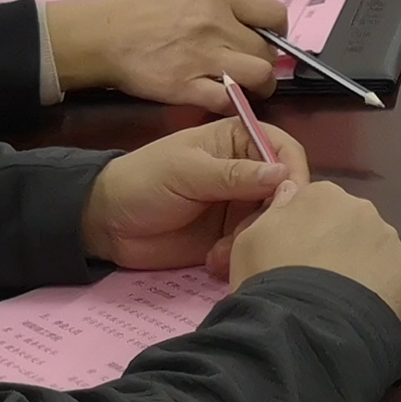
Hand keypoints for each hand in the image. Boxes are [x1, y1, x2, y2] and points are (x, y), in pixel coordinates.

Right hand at [46, 0, 295, 102]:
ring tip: (248, 90)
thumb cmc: (141, 12)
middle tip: (253, 71)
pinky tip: (225, 101)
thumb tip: (250, 24)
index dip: (278, 33)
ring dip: (259, 87)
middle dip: (266, 64)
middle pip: (268, 51)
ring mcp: (203, 57)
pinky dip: (233, 104)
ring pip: (259, 76)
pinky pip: (227, 100)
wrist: (103, 34)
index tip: (268, 42)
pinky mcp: (186, 87)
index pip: (274, 15)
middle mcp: (217, 25)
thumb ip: (222, 9)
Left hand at [80, 111, 300, 274]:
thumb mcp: (186, 172)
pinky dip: (239, 254)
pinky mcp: (230, 235)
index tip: (292, 197)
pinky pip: (252, 244)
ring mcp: (239, 205)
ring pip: (270, 220)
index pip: (283, 148)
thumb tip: (283, 174)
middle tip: (250, 231)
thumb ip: (233, 174)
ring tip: (224, 249)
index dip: (293, 170)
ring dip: (253, 237)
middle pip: (284, 188)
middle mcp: (246, 171)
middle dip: (273, 212)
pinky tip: (216, 261)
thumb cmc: (144, 182)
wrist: (106, 224)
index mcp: (238, 140)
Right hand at [227, 175, 400, 325]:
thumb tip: (290, 193)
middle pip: (350, 225)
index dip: (306, 233)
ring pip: (374, 250)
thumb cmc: (270, 277)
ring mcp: (389, 238)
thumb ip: (274, 211)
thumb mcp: (249, 240)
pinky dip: (382, 291)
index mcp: (323, 194)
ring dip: (362, 268)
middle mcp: (362, 208)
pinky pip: (394, 278)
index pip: (317, 206)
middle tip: (319, 281)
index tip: (297, 258)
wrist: (305, 323)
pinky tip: (361, 310)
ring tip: (340, 301)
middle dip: (338, 247)